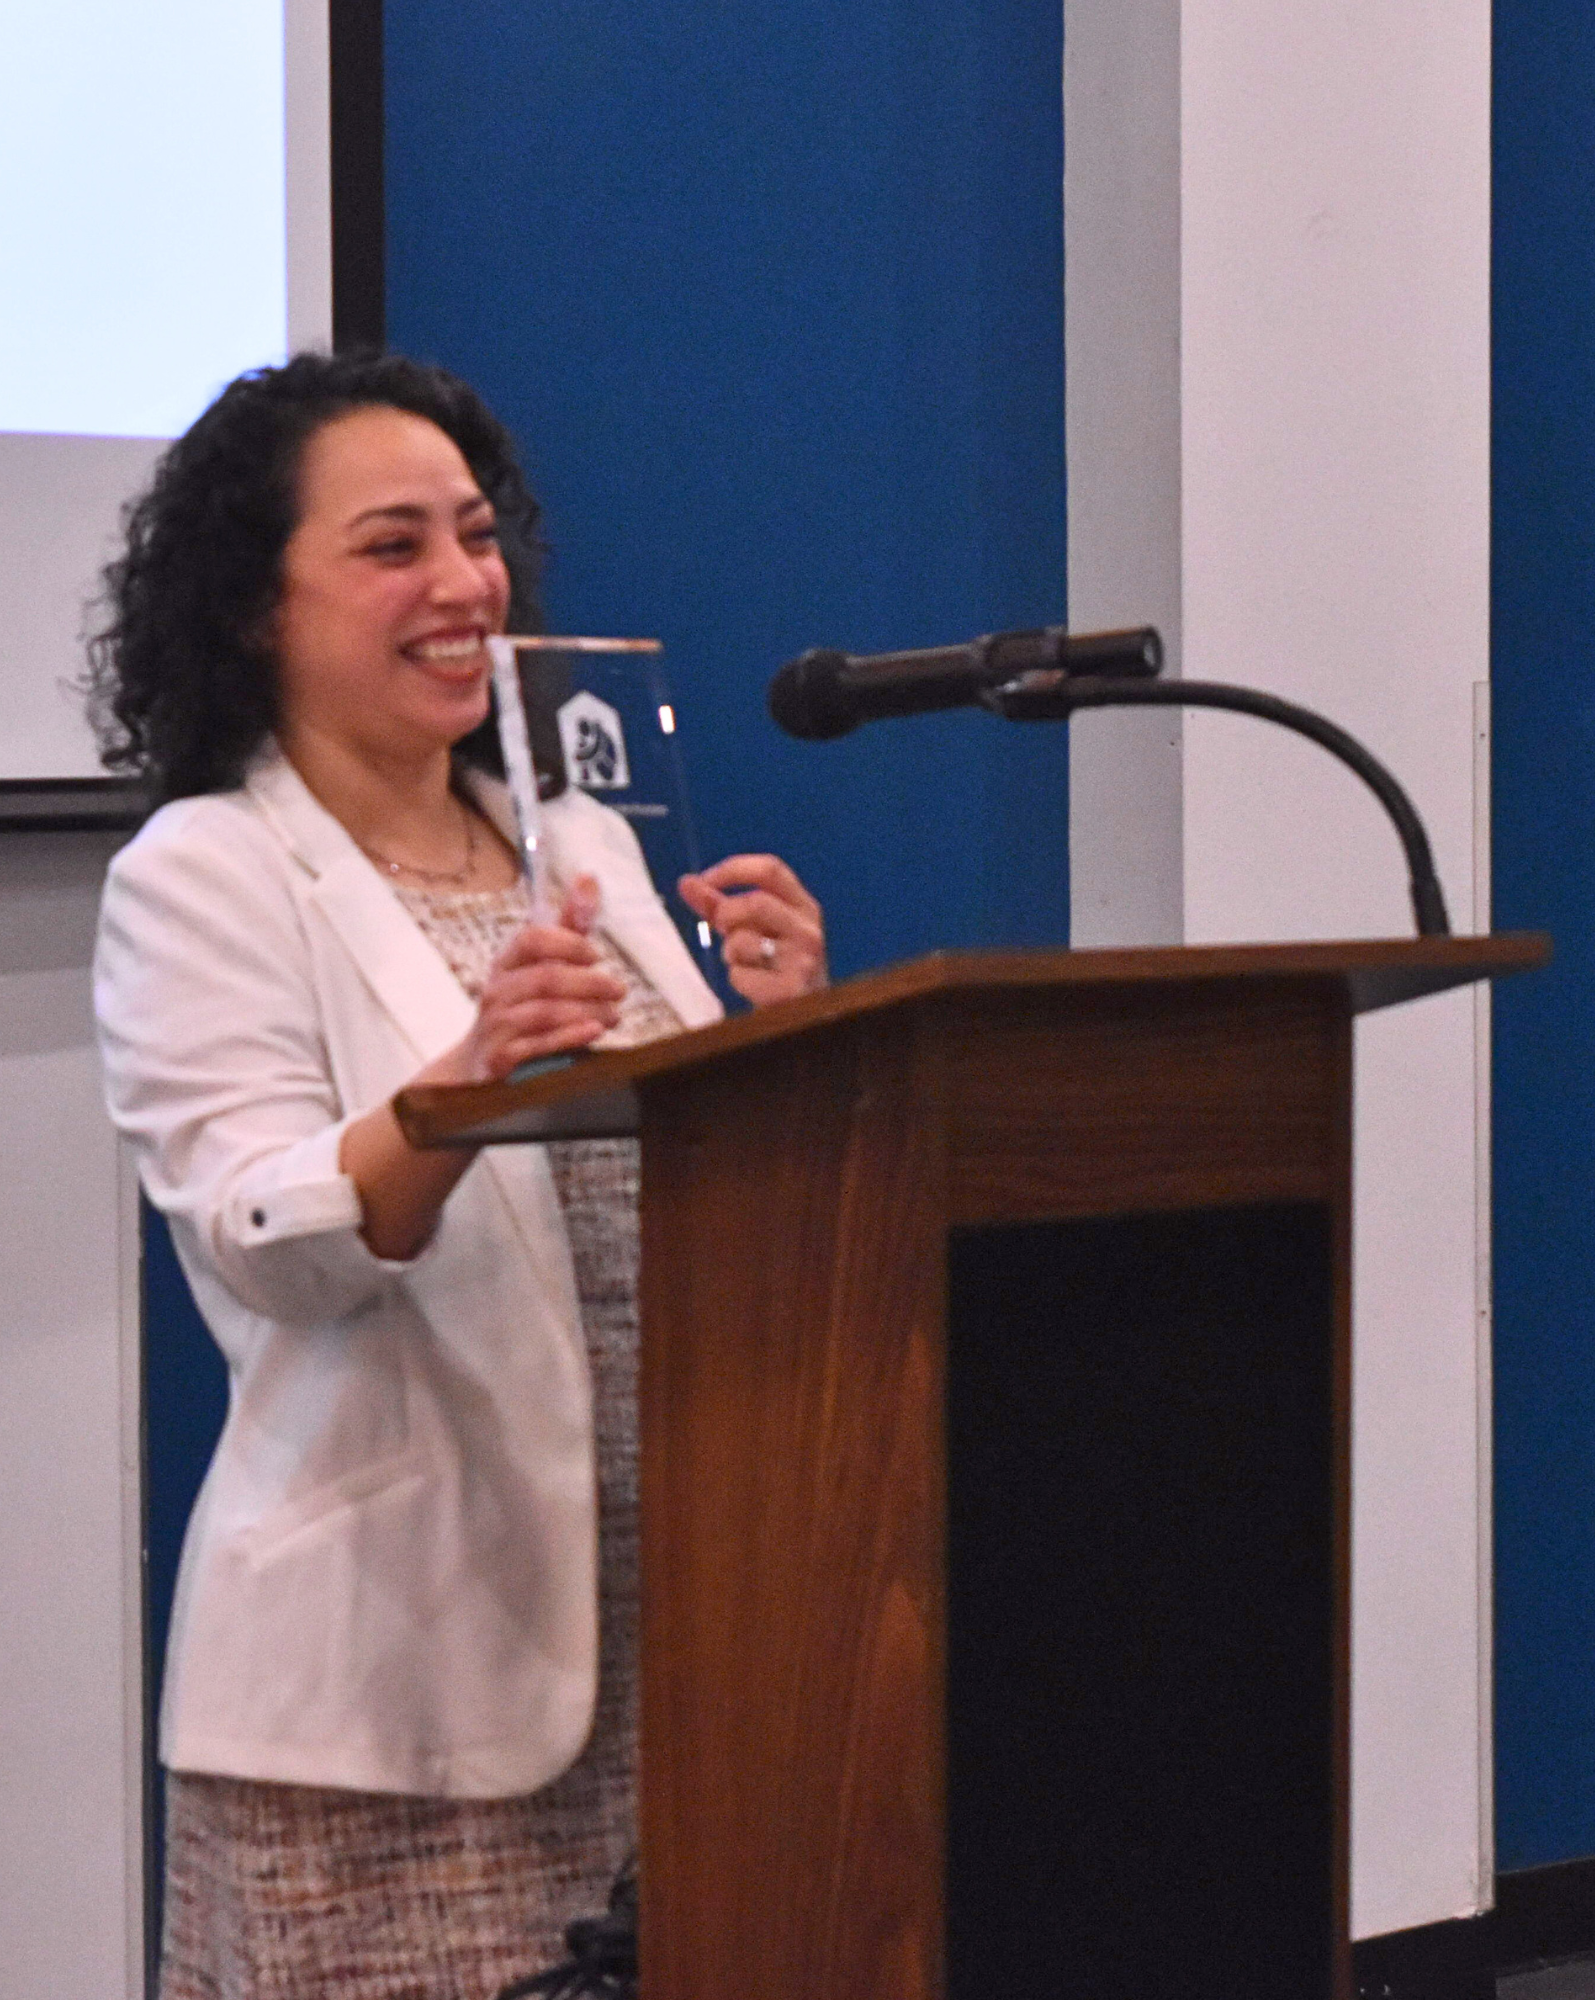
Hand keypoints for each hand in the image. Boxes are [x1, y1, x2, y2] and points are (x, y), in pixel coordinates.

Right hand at [429, 877, 624, 1083]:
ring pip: (545, 1011)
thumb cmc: (521, 1008)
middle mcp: (497, 989)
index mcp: (507, 962)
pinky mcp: (500, 1058)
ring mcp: (496, 1025)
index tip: (597, 955)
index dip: (568, 943)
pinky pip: (536, 1044)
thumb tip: (588, 877)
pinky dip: (569, 1037)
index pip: (532, 938)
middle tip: (619, 990)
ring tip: (614, 1015)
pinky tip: (594, 1032)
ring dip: (587, 1010)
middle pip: (546, 977)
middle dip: (590, 982)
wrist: (479, 1065)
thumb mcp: (541, 966)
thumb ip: (568, 928)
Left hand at [679, 855, 826, 1004]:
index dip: (733, 869)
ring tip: (746, 964)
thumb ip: (720, 904)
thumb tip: (687, 881)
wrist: (804, 1013)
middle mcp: (808, 930)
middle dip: (726, 915)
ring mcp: (803, 961)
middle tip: (724, 930)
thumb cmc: (774, 966)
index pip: (770, 869)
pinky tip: (755, 986)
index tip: (705, 880)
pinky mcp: (791, 990)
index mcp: (803, 907)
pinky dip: (738, 981)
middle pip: (754, 902)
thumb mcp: (753, 929)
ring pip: (743, 941)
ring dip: (731, 954)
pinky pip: (742, 975)